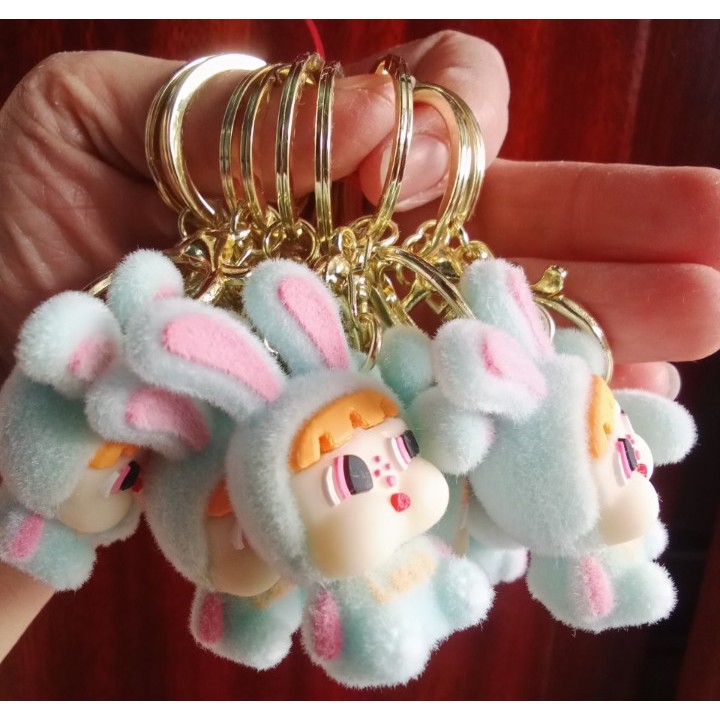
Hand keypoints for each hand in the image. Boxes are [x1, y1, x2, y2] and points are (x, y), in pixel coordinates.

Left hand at [0, 31, 717, 394]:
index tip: (444, 143)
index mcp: (308, 187)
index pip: (429, 137)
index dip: (464, 120)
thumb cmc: (16, 241)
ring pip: (487, 344)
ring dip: (596, 336)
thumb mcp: (89, 124)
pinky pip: (441, 436)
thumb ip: (226, 109)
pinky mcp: (332, 445)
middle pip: (497, 246)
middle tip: (715, 238)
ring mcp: (353, 364)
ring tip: (701, 323)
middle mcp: (350, 276)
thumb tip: (385, 122)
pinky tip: (597, 425)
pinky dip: (511, 432)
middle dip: (608, 234)